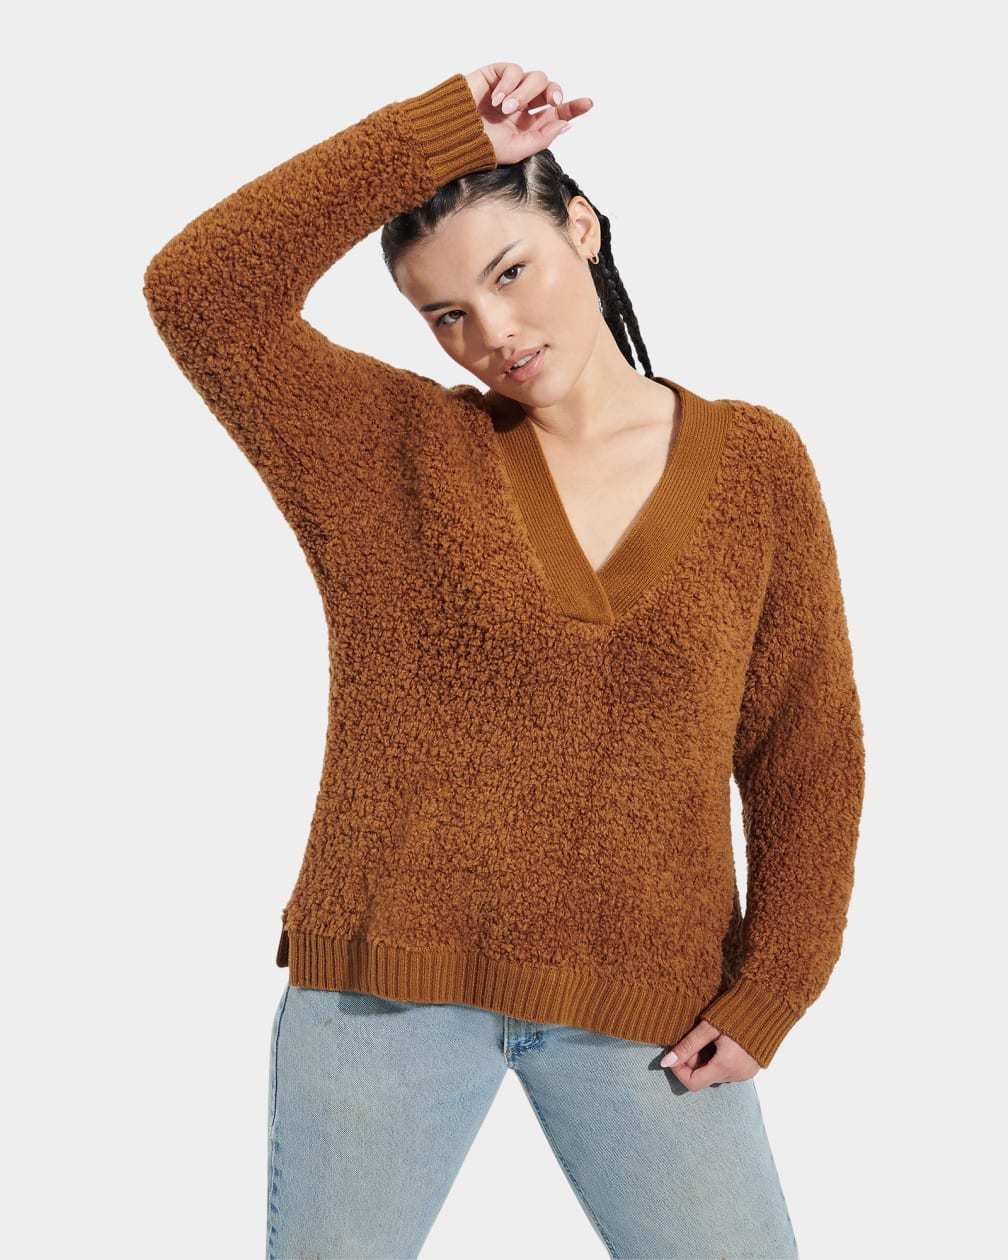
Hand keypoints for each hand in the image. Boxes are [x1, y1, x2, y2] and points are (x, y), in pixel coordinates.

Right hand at [464, 62, 593, 164]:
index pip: (557, 112)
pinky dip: (508, 84)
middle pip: (550, 89)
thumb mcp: (517, 149)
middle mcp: (524, 104)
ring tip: (506, 109)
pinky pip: (513, 70)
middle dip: (555, 93)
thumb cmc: (481, 147)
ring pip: (534, 79)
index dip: (573, 106)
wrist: (454, 135)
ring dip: (524, 93)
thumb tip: (565, 123)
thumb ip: (542, 137)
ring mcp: (511, 88)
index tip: (588, 104)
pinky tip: (496, 100)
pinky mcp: (497, 75)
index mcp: (531, 123)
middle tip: (552, 103)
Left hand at [659, 1019, 760, 1089]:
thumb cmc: (737, 1011)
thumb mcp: (708, 1027)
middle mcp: (736, 1075)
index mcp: (726, 1066)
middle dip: (692, 1061)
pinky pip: (726, 1070)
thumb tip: (665, 1062)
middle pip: (704, 1078)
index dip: (679, 1070)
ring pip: (714, 1074)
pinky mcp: (750, 1069)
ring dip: (704, 1060)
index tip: (674, 1052)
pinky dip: (717, 1060)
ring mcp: (745, 1074)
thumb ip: (687, 1046)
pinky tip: (719, 1041)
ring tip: (708, 1037)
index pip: (693, 1083)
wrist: (767, 1003)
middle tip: (692, 1039)